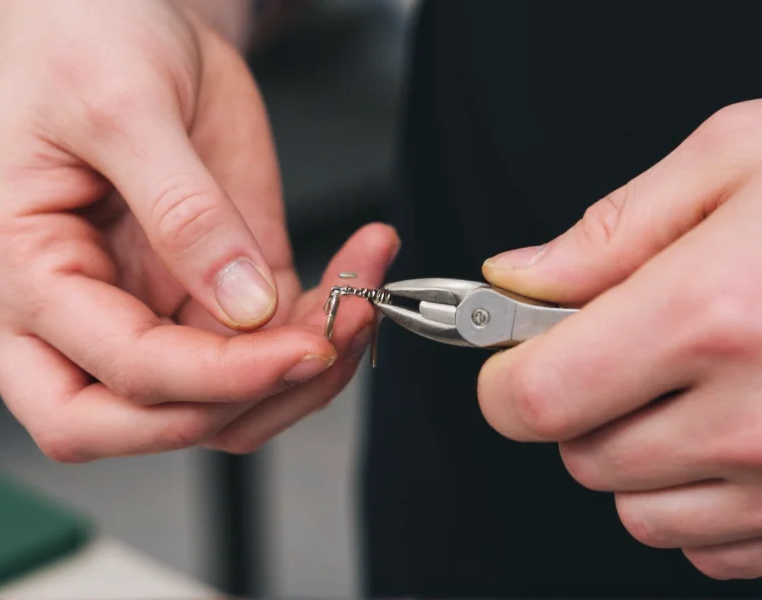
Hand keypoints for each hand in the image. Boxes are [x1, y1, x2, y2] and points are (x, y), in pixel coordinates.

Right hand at [0, 0, 398, 460]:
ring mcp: (144, 305)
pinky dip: (316, 327)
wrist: (117, 11)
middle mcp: (74, 309)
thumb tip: (239, 306)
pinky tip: (355, 273)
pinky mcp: (204, 289)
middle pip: (147, 421)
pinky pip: (258, 344)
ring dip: (296, 375)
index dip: (214, 376)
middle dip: (246, 402)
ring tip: (359, 301)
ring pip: (215, 401)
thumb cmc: (81, 38)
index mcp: (18, 271)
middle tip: (322, 347)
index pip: (117, 371)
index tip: (295, 348)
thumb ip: (182, 213)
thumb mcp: (122, 106)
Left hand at [477, 100, 761, 579]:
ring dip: (642, 456)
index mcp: (711, 315)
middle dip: (581, 408)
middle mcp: (754, 418)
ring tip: (697, 388)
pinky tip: (740, 431)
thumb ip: (611, 232)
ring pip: (643, 512)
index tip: (514, 355)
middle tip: (628, 352)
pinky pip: (711, 545)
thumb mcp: (737, 163)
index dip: (506, 379)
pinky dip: (703, 498)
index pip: (537, 398)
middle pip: (582, 457)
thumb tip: (518, 278)